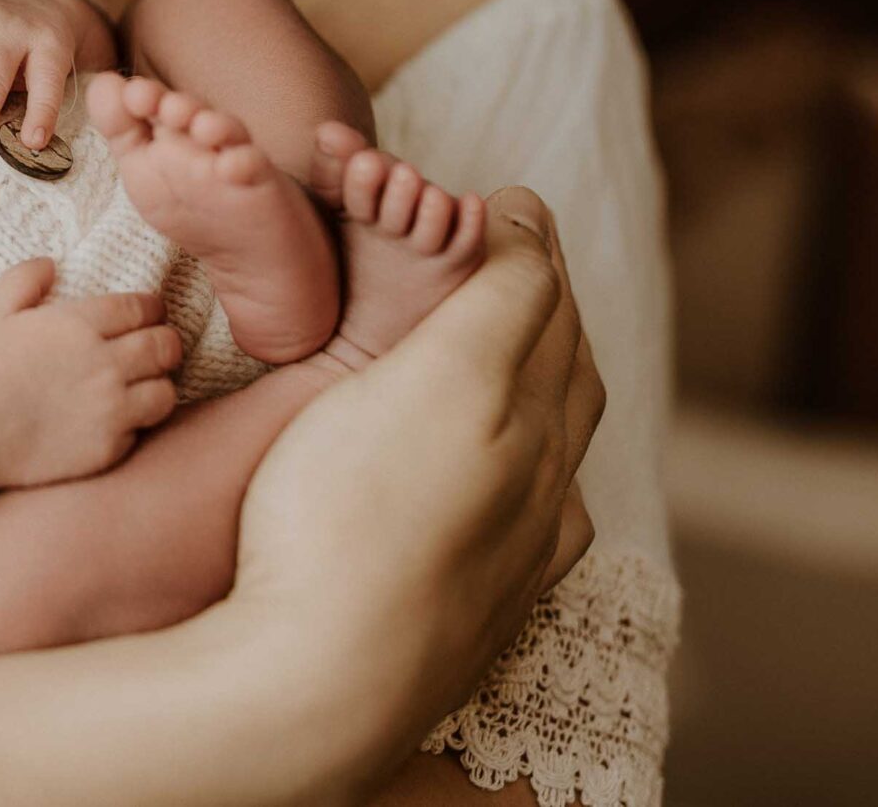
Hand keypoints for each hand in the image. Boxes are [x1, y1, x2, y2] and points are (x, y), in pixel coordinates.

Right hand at [0, 257, 182, 489]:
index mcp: (80, 325)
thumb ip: (24, 279)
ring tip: (146, 386)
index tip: (151, 313)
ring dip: (159, 385)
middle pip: (165, 346)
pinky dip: (136, 424)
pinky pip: (142, 431)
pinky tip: (119, 419)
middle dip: (166, 343)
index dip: (153, 308)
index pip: (142, 308)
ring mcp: (111, 408)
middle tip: (158, 348)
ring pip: (166, 392)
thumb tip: (51, 263)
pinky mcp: (109, 446)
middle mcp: (104, 363)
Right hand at [215, 187, 604, 784]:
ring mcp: (518, 547)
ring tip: (526, 342)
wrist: (316, 679)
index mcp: (520, 410)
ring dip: (550, 374)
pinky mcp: (487, 604)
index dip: (523, 237)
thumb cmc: (342, 519)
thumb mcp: (434, 375)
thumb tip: (529, 224)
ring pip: (558, 439)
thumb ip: (497, 297)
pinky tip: (528, 473)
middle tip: (515, 247)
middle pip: (561, 363)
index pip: (541, 296)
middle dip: (545, 297)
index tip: (502, 197)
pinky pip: (544, 515)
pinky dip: (543, 466)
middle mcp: (539, 477)